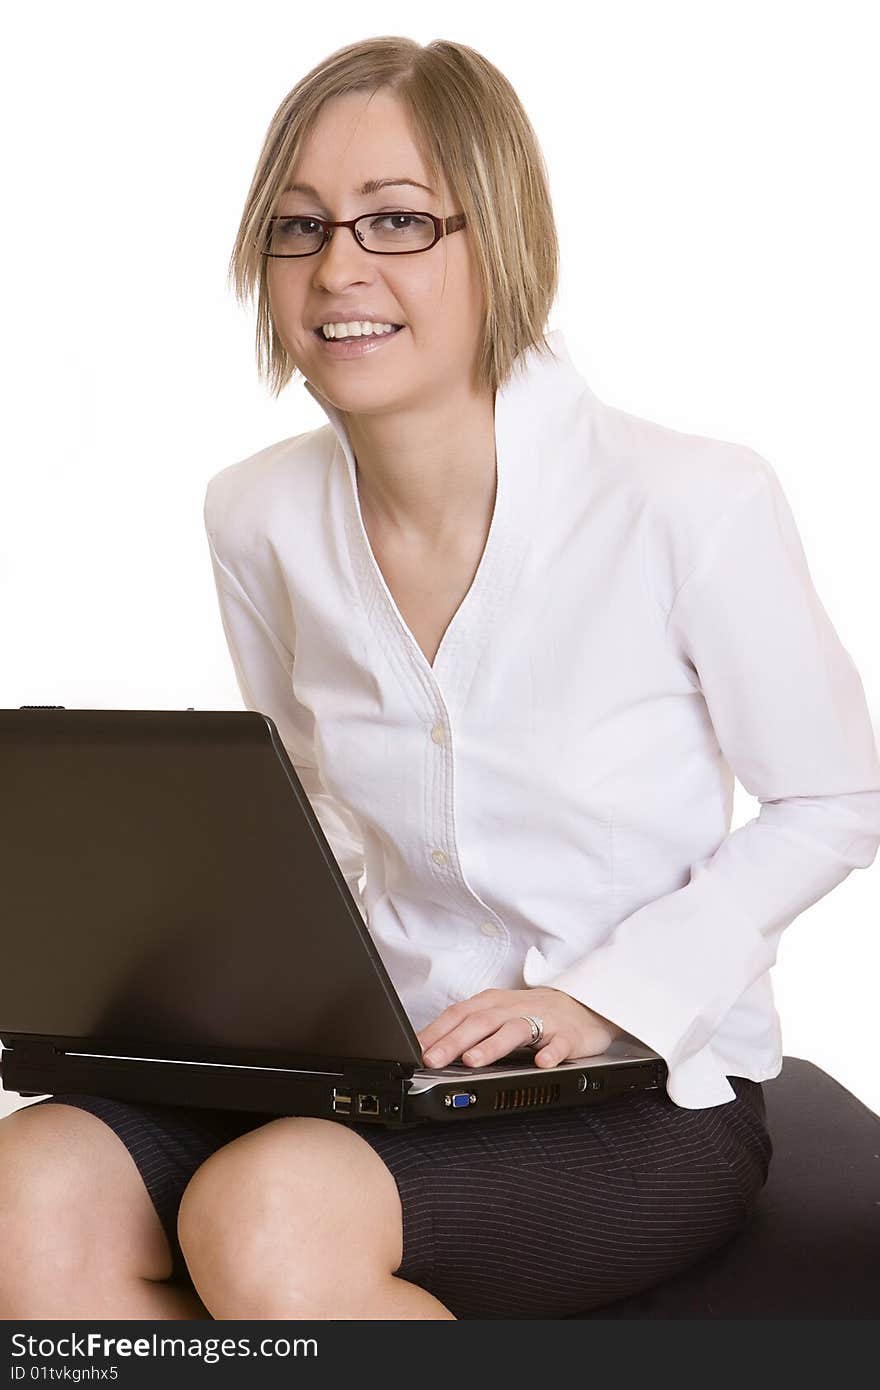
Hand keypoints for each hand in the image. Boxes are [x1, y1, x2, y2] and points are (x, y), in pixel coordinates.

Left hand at [415, 987, 626, 1069]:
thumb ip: (467, 1029)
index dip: (436, 1032)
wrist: (584, 1007)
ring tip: (473, 1061)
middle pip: (481, 1022)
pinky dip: (550, 1053)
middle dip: (454, 1042)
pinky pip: (559, 1045)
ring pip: (515, 1031)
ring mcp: (542, 1021)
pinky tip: (541, 1063)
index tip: (414, 1050)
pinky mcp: (567, 1036)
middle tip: (433, 1060)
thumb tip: (428, 1048)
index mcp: (493, 1004)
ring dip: (493, 1046)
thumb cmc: (533, 1013)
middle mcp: (514, 1009)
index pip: (459, 1014)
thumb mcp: (497, 1016)